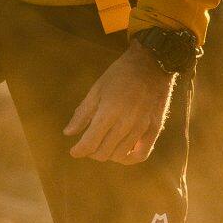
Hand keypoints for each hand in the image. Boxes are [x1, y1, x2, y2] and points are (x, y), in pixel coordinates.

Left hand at [64, 43, 177, 162]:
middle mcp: (125, 123)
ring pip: (119, 156)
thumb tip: (68, 133)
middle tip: (89, 145)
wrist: (152, 63)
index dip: (78, 151)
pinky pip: (141, 155)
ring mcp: (142, 127)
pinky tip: (122, 152)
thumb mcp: (97, 89)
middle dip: (91, 152)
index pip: (89, 144)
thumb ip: (82, 113)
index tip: (74, 151)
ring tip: (104, 145)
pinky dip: (128, 158)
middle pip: (104, 153)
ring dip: (108, 154)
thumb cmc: (120, 74)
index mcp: (108, 112)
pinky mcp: (154, 129)